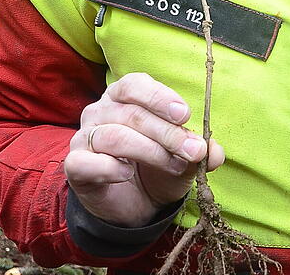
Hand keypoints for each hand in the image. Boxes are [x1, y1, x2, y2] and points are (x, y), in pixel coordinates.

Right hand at [64, 73, 224, 226]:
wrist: (134, 204)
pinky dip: (111, 168)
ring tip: (175, 165)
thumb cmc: (158, 168)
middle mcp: (101, 111)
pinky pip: (87, 161)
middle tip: (194, 151)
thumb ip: (200, 152)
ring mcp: (84, 137)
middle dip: (168, 133)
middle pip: (132, 114)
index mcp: (125, 98)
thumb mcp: (185, 159)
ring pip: (115, 136)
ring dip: (151, 151)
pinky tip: (127, 174)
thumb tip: (214, 152)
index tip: (184, 115)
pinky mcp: (76, 165)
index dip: (159, 97)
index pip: (135, 85)